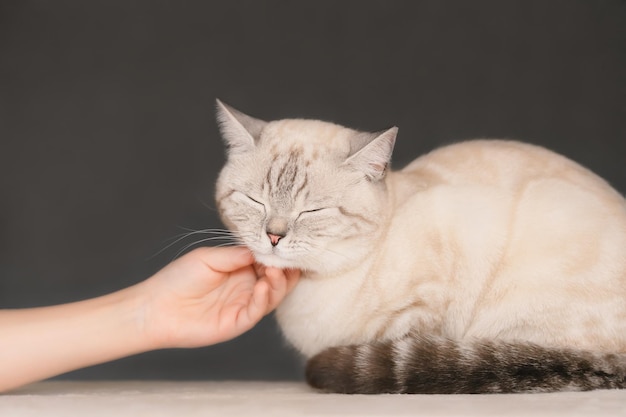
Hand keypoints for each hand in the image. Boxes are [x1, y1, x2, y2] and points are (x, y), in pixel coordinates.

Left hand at [139, 246, 299, 348]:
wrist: (155, 307)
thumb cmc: (178, 278)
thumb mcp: (208, 258)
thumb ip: (235, 254)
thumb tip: (261, 249)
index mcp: (240, 268)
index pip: (267, 260)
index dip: (276, 253)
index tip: (283, 244)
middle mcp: (246, 287)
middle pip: (277, 279)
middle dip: (285, 270)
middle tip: (286, 260)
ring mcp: (243, 305)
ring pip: (272, 296)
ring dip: (278, 284)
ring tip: (275, 271)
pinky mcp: (237, 322)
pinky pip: (257, 312)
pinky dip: (264, 300)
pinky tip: (263, 287)